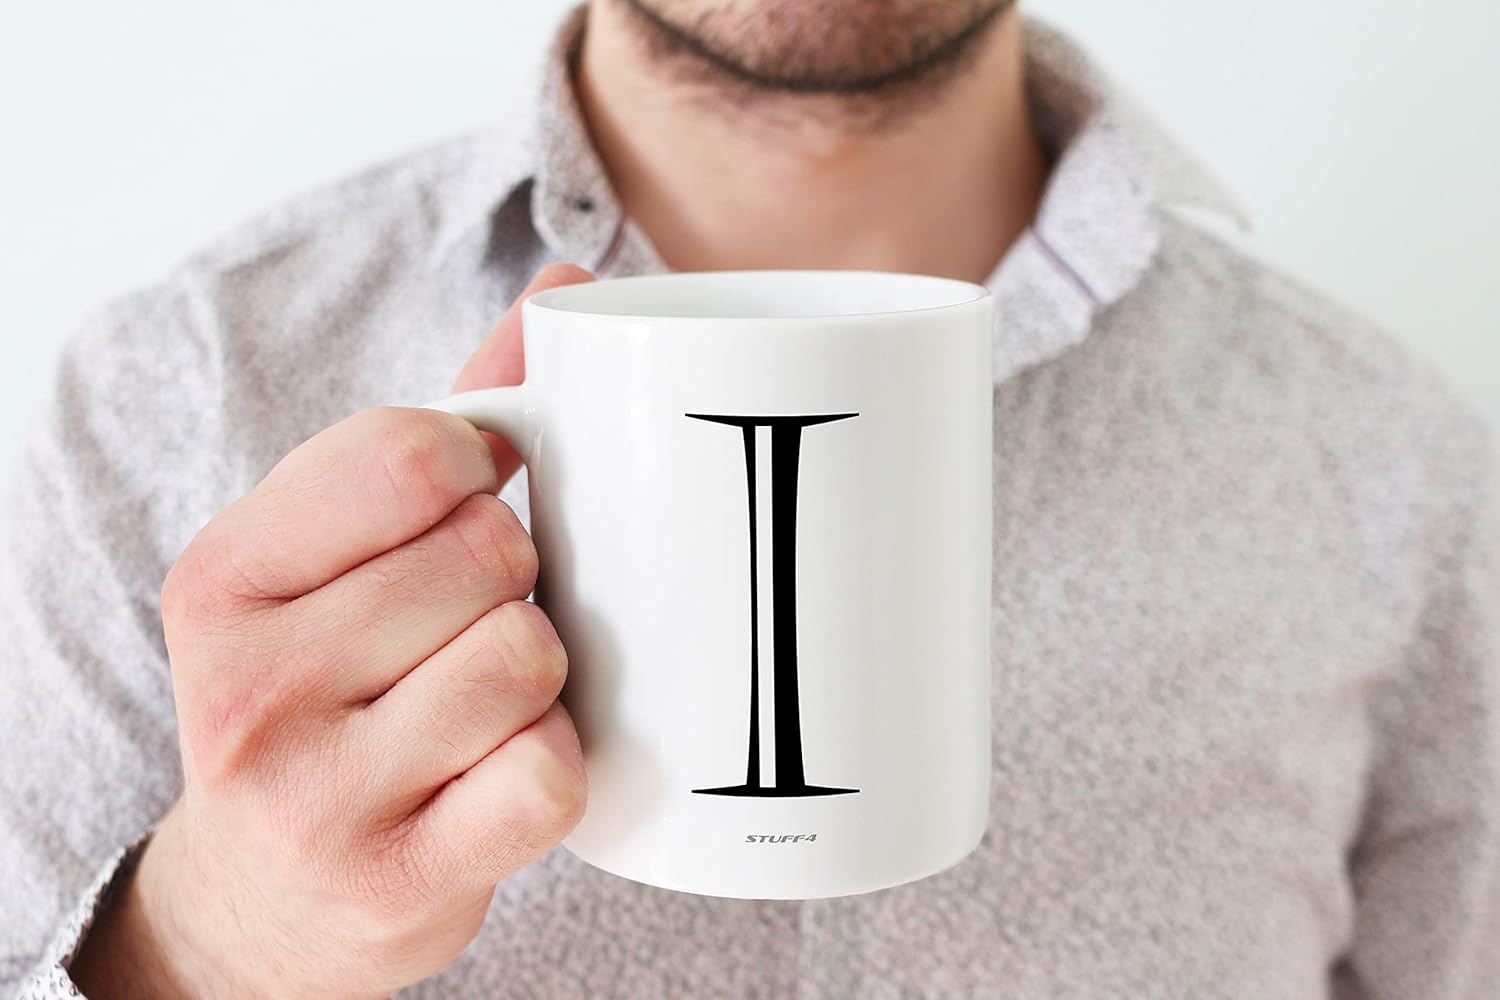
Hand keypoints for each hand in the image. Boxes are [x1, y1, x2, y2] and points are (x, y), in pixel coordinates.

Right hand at [72, 264, 595, 998]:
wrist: (268, 897)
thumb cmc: (329, 688)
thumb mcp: (340, 553)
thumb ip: (449, 416)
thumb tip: (566, 285)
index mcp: (225, 573)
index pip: (406, 452)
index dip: (477, 466)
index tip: (465, 502)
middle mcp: (251, 682)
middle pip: (492, 554)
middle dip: (512, 581)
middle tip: (462, 625)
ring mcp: (318, 794)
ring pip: (528, 656)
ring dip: (536, 675)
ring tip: (477, 702)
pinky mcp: (397, 881)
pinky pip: (551, 774)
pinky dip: (552, 766)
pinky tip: (494, 774)